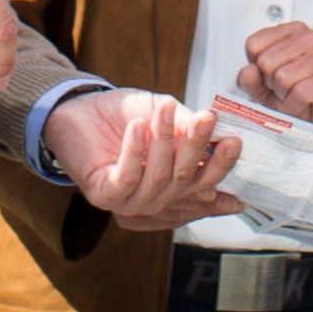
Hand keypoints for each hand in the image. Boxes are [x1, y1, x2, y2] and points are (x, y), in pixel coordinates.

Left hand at [64, 90, 240, 230]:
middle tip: (207, 118)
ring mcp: (130, 202)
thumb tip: (214, 129)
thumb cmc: (123, 114)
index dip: (221, 168)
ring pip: (160, 178)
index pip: (204, 183)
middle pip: (186, 180)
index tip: (235, 143)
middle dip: (197, 147)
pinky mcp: (105, 196)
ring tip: (162, 110)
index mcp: (172, 184)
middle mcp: (155, 198)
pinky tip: (137, 126)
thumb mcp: (163, 113)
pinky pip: (129, 176)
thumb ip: (185, 125)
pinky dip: (135, 150)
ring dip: (164, 141)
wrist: (77, 109)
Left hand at [232, 19, 312, 124]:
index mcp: (292, 31)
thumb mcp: (264, 91)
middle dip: (273, 85)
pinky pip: (302, 92)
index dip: (258, 69)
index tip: (273, 78)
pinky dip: (298, 105)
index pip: (254, 44)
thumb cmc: (298, 101)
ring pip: (284, 77)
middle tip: (288, 91)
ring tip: (298, 99)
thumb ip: (250, 80)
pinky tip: (307, 104)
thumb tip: (248, 71)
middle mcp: (312, 37)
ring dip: (286, 97)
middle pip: (267, 61)